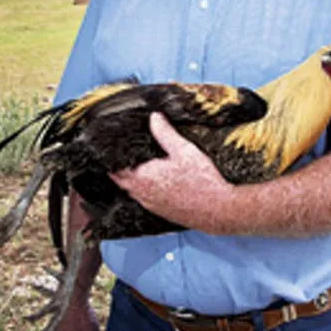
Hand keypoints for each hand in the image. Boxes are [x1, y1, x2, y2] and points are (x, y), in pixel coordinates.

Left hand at [110, 112, 236, 231]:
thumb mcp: (184, 150)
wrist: (218, 210)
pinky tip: (154, 184)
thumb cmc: (203, 181)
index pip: (116, 167)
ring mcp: (151, 205)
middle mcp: (143, 193)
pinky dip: (143, 190)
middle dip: (119, 168)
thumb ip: (165, 133)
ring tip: (136, 167)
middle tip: (121, 156)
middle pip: (121, 180)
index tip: (111, 149)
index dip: (112, 157)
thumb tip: (154, 117)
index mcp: (143, 177)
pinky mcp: (161, 212)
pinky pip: (144, 200)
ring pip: (132, 191)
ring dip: (131, 180)